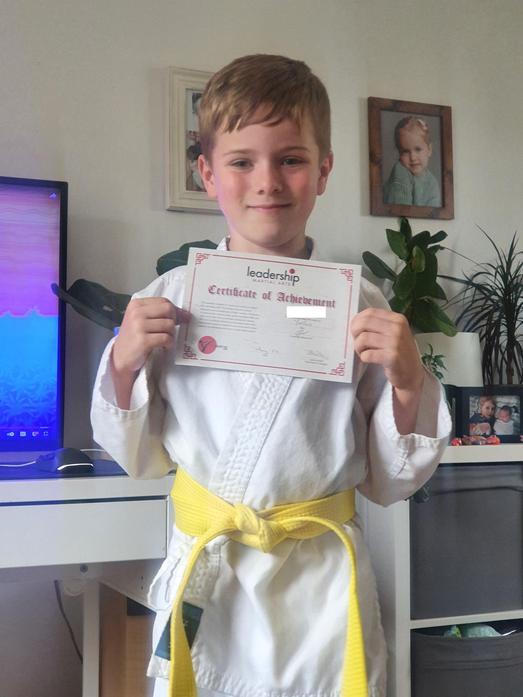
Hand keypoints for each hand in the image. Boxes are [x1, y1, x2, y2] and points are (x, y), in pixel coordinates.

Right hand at [111, 298, 188, 405]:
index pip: (164, 301)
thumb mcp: (141, 320)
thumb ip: (159, 313)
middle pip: (168, 310)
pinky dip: (169, 344)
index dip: (175, 311)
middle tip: (169, 331)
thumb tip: (185, 314)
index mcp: (136, 304)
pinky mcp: (143, 341)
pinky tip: (163, 346)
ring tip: (163, 340)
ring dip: (171, 335)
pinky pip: (166, 338)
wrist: (121, 357)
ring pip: (169, 325)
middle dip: (173, 321)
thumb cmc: (134, 338)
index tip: (178, 319)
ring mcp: (139, 326)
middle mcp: (136, 313)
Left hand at [351, 308, 423, 432]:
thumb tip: (351, 321)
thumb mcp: (391, 336)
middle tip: (354, 344)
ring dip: (358, 349)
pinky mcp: (392, 356)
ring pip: (361, 340)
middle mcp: (397, 327)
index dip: (355, 321)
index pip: (367, 312)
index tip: (352, 331)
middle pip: (362, 324)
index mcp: (397, 319)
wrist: (412, 378)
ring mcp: (395, 342)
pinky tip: (369, 362)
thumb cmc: (398, 357)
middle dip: (353, 334)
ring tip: (364, 355)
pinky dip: (363, 358)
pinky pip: (366, 354)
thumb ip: (376, 327)